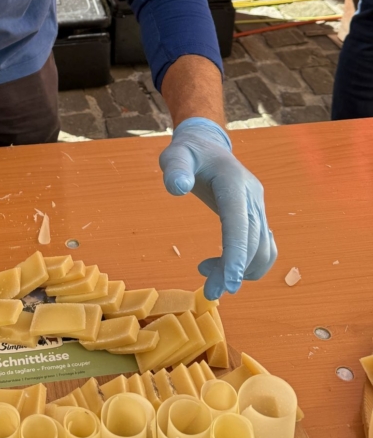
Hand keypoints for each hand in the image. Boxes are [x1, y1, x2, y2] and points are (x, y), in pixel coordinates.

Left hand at [159, 118, 276, 299]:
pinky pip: (263, 245)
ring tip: (210, 275)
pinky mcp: (257, 215)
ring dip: (243, 270)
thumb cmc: (189, 152)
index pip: (239, 222)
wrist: (207, 145)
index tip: (230, 283)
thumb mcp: (175, 154)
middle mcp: (252, 195)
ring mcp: (258, 205)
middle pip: (252, 241)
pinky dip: (250, 262)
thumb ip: (175, 169)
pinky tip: (225, 265)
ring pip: (263, 248)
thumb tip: (177, 188)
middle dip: (235, 271)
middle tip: (211, 292)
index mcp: (234, 181)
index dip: (237, 254)